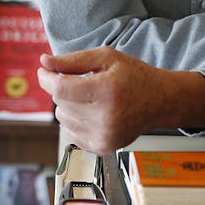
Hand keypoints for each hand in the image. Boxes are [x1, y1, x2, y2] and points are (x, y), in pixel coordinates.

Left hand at [37, 47, 204, 155]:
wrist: (160, 102)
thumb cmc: (134, 76)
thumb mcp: (105, 57)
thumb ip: (72, 60)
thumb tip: (44, 62)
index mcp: (106, 91)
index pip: (60, 89)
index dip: (46, 78)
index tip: (44, 70)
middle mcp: (105, 118)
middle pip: (60, 102)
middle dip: (63, 88)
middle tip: (82, 81)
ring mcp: (104, 136)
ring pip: (63, 118)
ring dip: (69, 105)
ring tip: (91, 97)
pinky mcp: (102, 147)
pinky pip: (71, 132)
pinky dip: (76, 120)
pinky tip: (94, 112)